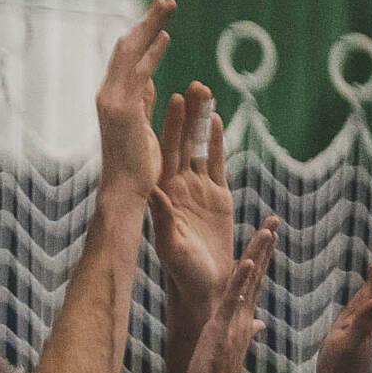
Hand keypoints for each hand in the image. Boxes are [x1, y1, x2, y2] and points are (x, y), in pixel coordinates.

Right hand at [96, 0, 174, 196]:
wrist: (124, 190)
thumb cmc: (135, 165)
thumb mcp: (140, 125)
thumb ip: (141, 100)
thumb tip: (148, 80)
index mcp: (113, 99)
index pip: (127, 59)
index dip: (143, 36)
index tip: (160, 20)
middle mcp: (108, 95)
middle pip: (126, 48)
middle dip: (146, 22)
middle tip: (165, 0)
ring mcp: (112, 101)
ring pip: (130, 53)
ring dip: (150, 26)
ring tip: (167, 5)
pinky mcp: (122, 109)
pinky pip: (138, 72)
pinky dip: (151, 52)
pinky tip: (166, 35)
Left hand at [150, 81, 233, 308]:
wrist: (204, 286)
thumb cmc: (182, 271)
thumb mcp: (170, 245)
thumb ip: (163, 219)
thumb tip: (153, 192)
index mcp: (165, 195)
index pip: (167, 153)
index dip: (170, 127)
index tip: (174, 100)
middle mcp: (179, 188)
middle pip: (184, 143)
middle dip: (189, 115)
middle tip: (194, 86)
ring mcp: (198, 190)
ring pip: (201, 148)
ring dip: (203, 122)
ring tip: (206, 93)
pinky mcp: (218, 197)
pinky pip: (217, 163)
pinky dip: (216, 142)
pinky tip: (217, 121)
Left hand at [185, 219, 276, 372]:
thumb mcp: (230, 346)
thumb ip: (246, 331)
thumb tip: (259, 324)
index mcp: (240, 318)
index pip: (254, 282)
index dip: (262, 258)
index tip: (269, 236)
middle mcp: (242, 315)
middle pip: (256, 273)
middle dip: (265, 246)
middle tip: (275, 220)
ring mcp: (234, 320)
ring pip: (248, 281)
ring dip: (258, 255)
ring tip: (267, 230)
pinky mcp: (223, 327)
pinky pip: (234, 300)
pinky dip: (242, 281)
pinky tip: (248, 261)